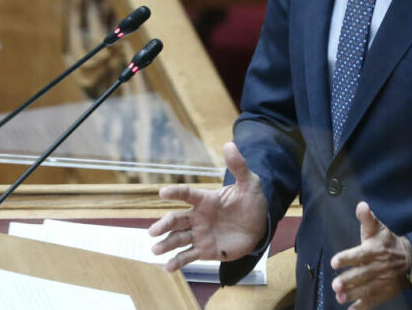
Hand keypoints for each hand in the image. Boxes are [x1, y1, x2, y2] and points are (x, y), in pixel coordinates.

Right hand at [148, 142, 267, 271]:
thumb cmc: (251, 203)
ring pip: (178, 239)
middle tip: (153, 231)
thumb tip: (229, 144)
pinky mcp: (204, 250)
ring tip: (155, 249)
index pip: (187, 194)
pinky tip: (168, 267)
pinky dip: (177, 262)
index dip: (176, 192)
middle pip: (176, 219)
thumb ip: (239, 166)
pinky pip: (188, 256)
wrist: (258, 227)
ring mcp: (199, 234)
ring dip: (166, 244)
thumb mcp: (250, 183)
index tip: (163, 192)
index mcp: (206, 200)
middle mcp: (197, 217)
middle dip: (163, 225)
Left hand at [330, 201, 411, 309]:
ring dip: (352, 294)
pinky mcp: (384, 293)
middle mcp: (379, 267)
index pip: (360, 254)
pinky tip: (351, 309)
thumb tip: (361, 205)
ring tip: (339, 296)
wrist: (411, 260)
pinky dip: (362, 306)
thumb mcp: (378, 229)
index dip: (347, 258)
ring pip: (366, 289)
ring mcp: (382, 282)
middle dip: (348, 280)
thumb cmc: (388, 243)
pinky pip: (373, 301)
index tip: (335, 262)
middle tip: (335, 284)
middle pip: (362, 274)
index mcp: (375, 250)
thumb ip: (367, 219)